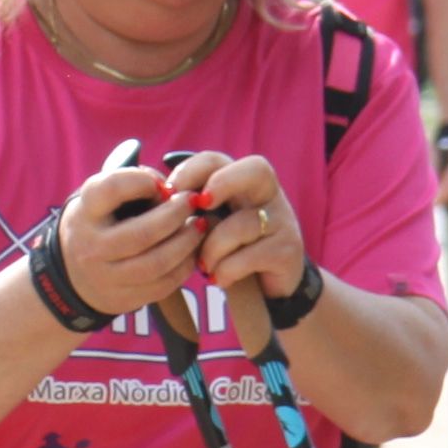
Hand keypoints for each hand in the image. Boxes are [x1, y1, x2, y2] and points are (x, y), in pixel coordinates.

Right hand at [50, 150, 198, 316]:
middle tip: (191, 203)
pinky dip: (184, 267)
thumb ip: (133, 184)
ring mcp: (106, 276)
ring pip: (156, 263)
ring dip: (186, 243)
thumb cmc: (100, 224)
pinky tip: (190, 252)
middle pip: (142, 233)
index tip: (162, 185)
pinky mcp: (123, 299)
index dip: (142, 182)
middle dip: (175, 215)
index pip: (111, 190)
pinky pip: (162, 285)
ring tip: (198, 227)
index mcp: (85, 213)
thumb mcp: (102, 199)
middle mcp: (91, 246)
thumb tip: (171, 190)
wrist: (72, 274)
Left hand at [171, 152, 310, 305]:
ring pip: (242, 224)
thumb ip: (190, 208)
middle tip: (200, 205)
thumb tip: (159, 197)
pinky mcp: (288, 251)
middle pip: (256, 170)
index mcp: (242, 181)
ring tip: (204, 266)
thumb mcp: (208, 223)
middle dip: (223, 183)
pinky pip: (251, 255)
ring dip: (213, 249)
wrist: (265, 287)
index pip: (218, 160)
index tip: (170, 193)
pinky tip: (219, 278)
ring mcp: (282, 221)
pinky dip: (227, 270)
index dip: (191, 170)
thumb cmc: (228, 247)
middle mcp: (268, 195)